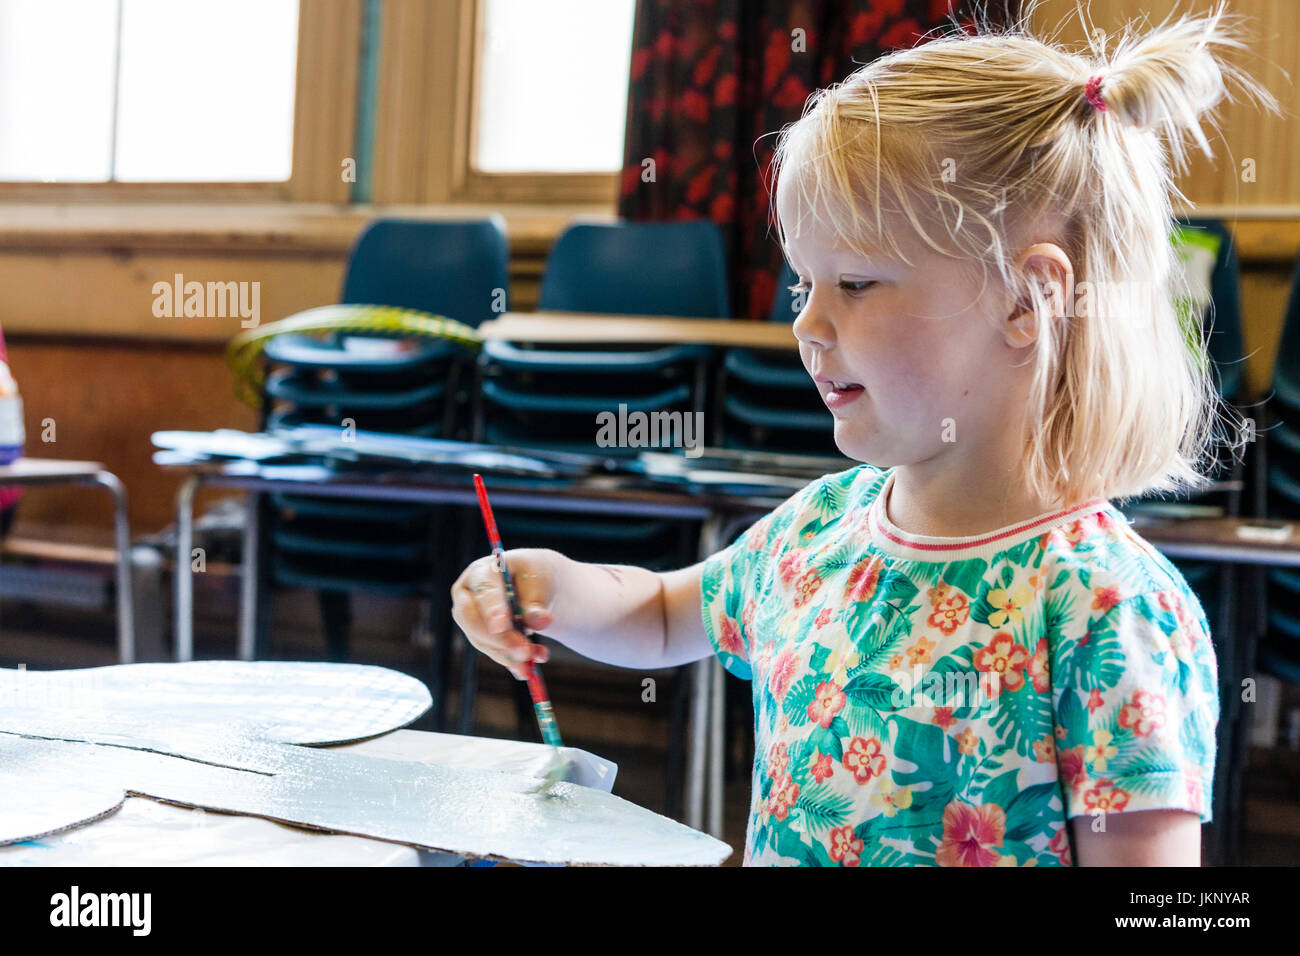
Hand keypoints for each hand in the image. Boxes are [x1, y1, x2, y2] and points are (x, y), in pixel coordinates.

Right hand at [450, 548, 558, 679]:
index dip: (491, 610)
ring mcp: (469, 618)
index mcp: (482, 572)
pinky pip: (492, 652)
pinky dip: (512, 661)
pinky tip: (529, 668)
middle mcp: (467, 595)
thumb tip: (540, 621)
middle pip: (473, 621)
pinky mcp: (478, 636)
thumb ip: (536, 601)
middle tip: (524, 653)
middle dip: (500, 640)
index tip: (501, 626)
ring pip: (483, 642)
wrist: (533, 584)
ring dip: (510, 654)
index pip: (484, 591)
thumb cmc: (533, 576)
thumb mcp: (539, 582)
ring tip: (538, 657)